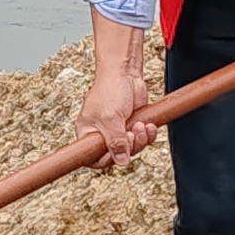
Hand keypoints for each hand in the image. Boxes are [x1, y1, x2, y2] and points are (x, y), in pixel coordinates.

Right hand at [79, 19, 157, 161]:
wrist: (125, 73)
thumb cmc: (110, 90)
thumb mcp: (110, 119)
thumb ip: (116, 142)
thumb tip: (121, 161)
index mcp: (87, 132)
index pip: (92, 157)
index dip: (106, 160)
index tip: (116, 156)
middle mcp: (102, 133)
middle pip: (116, 155)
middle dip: (129, 147)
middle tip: (131, 135)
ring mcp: (118, 130)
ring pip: (131, 148)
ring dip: (140, 140)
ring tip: (140, 126)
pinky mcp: (132, 125)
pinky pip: (141, 139)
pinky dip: (147, 135)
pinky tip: (147, 125)